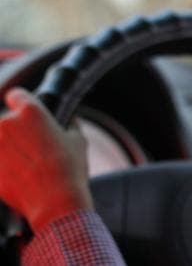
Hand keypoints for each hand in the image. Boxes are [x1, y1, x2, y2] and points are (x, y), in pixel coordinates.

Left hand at [0, 88, 92, 232]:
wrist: (54, 201)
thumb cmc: (69, 169)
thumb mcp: (78, 140)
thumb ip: (69, 125)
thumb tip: (68, 122)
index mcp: (31, 111)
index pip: (16, 95)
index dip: (20, 103)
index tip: (22, 111)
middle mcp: (6, 124)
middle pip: (5, 122)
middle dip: (15, 133)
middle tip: (31, 149)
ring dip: (6, 150)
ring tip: (23, 166)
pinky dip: (2, 167)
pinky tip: (15, 177)